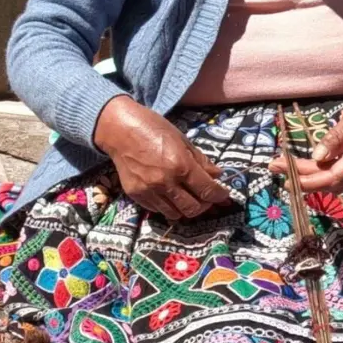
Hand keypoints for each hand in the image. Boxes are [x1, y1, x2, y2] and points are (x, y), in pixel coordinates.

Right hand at [93, 96, 233, 220]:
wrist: (120, 129)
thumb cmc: (153, 128)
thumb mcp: (182, 140)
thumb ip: (200, 161)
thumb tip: (217, 175)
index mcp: (180, 165)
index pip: (207, 190)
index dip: (219, 195)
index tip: (223, 194)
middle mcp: (166, 182)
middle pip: (193, 208)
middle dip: (204, 205)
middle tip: (206, 197)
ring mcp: (149, 191)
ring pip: (175, 214)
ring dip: (185, 208)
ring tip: (187, 197)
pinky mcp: (136, 195)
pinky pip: (158, 210)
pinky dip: (168, 206)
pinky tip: (169, 195)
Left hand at [270, 86, 342, 193]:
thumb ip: (336, 138)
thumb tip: (317, 156)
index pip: (332, 177)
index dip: (308, 180)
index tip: (287, 175)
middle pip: (329, 182)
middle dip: (302, 178)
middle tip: (276, 166)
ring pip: (333, 181)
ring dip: (309, 177)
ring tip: (285, 167)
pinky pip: (339, 175)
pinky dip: (321, 173)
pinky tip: (306, 167)